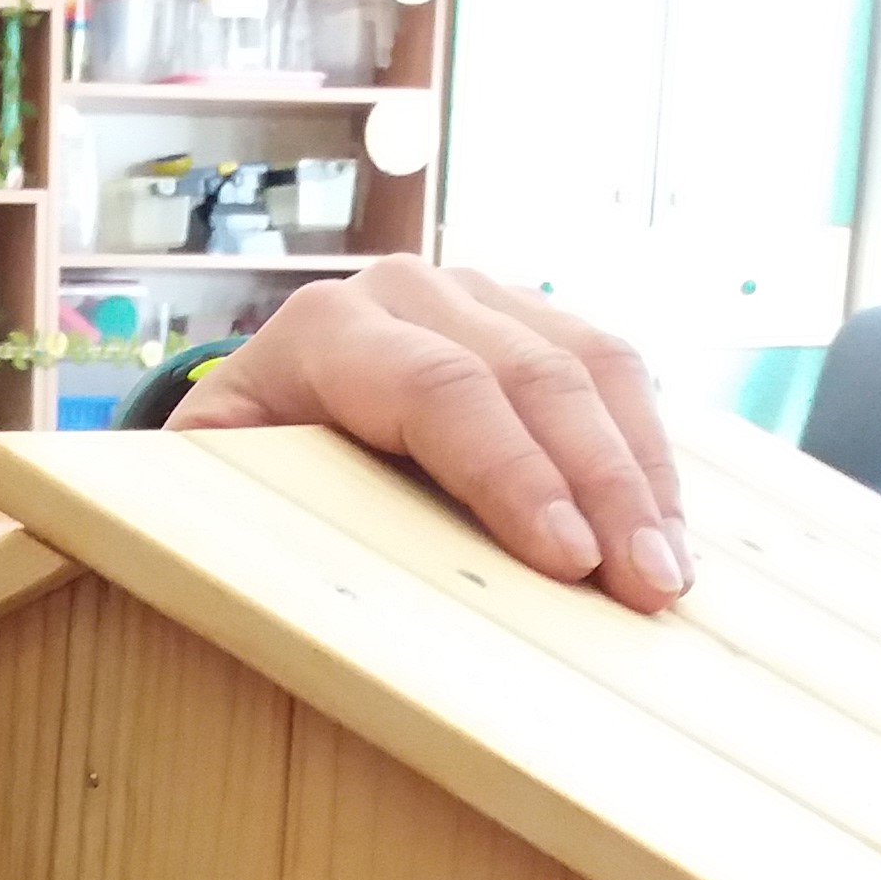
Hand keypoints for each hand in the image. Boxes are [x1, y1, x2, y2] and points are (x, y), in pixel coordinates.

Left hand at [171, 261, 690, 614]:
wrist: (257, 404)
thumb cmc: (232, 471)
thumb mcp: (209, 485)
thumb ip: (234, 505)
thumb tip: (272, 568)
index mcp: (328, 331)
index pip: (441, 392)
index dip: (512, 476)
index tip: (568, 562)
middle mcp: (413, 292)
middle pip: (536, 377)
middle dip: (603, 488)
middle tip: (649, 587)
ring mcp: (483, 295)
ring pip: (594, 364)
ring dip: (644, 473)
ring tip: (672, 573)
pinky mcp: (533, 319)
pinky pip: (614, 372)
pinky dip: (647, 453)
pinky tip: (666, 528)